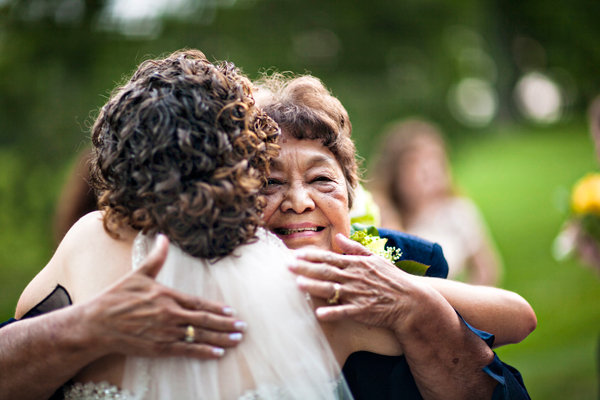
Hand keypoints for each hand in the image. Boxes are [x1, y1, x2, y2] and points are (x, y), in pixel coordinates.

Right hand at [81, 235, 245, 358]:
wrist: (95, 324)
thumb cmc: (115, 297)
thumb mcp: (138, 274)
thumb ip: (156, 257)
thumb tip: (163, 237)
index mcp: (167, 296)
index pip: (199, 303)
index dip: (218, 308)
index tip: (233, 312)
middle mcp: (170, 315)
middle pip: (204, 321)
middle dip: (226, 325)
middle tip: (243, 328)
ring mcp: (165, 333)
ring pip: (199, 336)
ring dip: (220, 339)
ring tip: (236, 340)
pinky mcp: (158, 348)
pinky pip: (186, 351)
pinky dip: (203, 352)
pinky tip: (217, 354)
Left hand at [290, 234, 424, 332]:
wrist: (410, 300)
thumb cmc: (391, 279)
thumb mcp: (375, 258)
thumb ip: (355, 248)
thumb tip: (339, 236)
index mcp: (355, 264)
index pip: (329, 257)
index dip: (312, 255)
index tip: (296, 253)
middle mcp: (353, 277)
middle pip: (325, 271)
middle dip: (305, 267)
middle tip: (287, 265)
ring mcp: (357, 294)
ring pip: (331, 289)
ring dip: (314, 286)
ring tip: (297, 284)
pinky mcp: (362, 310)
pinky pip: (344, 311)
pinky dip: (332, 312)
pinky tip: (319, 314)